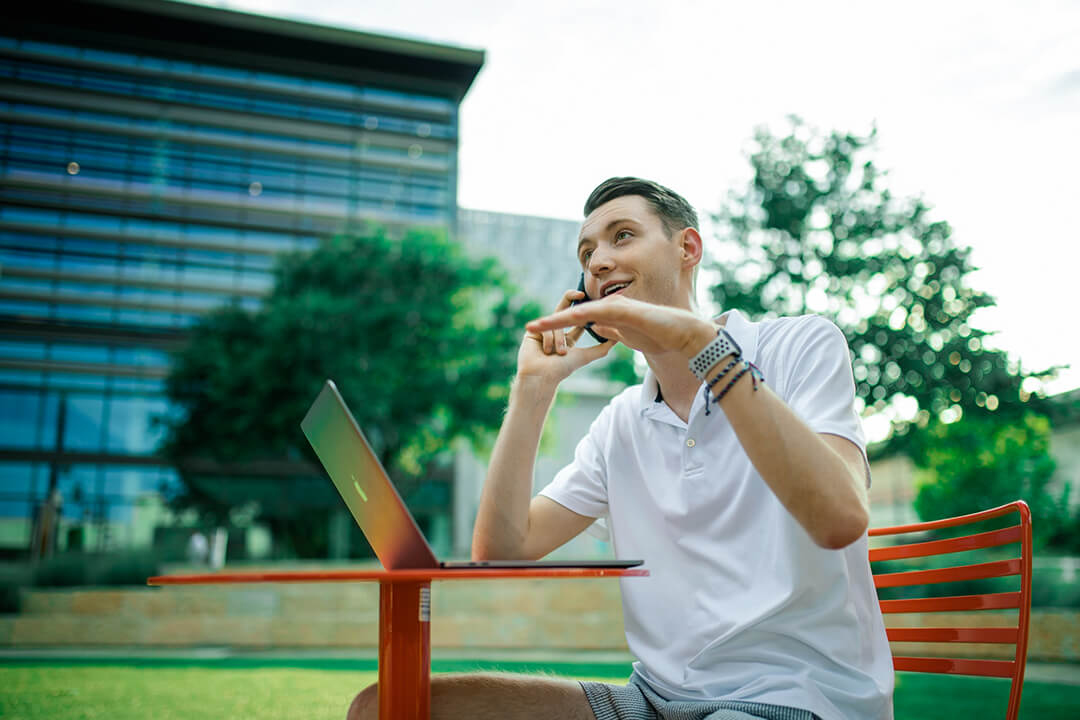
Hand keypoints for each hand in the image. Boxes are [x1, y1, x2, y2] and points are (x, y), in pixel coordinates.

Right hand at [516, 289, 615, 384]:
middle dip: (570, 298)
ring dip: (560, 339)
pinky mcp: (532, 331)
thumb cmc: (562, 369)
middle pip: (563, 309)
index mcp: (567, 338)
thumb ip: (601, 348)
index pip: (577, 320)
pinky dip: (549, 340)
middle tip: (581, 292)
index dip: (584, 310)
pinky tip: (546, 352)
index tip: (591, 300)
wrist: (542, 377)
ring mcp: (543, 331)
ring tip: (560, 353)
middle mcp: (555, 332)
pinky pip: (545, 327)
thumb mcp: (585, 356)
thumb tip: (617, 340)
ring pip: (556, 323)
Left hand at [525, 295, 714, 358]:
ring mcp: (617, 307)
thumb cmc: (655, 334)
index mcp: (607, 315)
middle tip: (529, 328)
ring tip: (541, 326)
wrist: (678, 332)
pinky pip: (602, 312)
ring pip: (583, 312)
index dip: (557, 326)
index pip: (577, 321)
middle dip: (551, 322)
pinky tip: (571, 319)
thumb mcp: (626, 335)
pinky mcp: (626, 310)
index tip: (538, 332)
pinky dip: (586, 315)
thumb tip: (596, 329)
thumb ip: (611, 330)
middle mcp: (609, 307)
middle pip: (574, 314)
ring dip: (561, 319)